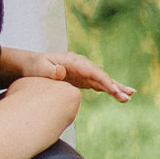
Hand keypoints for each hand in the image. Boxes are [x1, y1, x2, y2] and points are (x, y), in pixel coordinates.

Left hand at [0, 44, 132, 100]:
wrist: (29, 66)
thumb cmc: (34, 67)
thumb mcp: (39, 68)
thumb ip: (50, 70)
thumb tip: (62, 71)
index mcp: (74, 62)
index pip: (93, 72)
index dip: (104, 81)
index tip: (113, 90)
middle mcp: (81, 65)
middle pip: (101, 76)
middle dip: (115, 86)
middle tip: (128, 96)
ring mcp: (82, 72)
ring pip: (102, 80)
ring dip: (115, 88)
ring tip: (129, 96)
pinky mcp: (80, 79)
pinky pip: (96, 84)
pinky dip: (107, 89)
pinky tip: (117, 93)